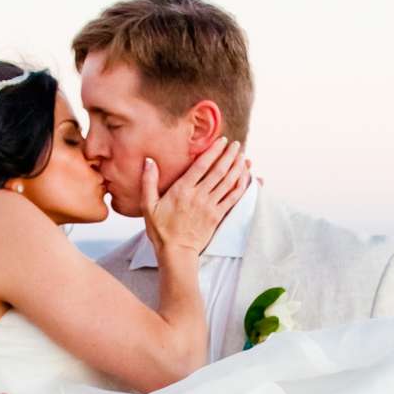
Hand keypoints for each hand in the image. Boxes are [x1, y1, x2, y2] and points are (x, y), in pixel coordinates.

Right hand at [140, 138, 250, 258]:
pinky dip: (241, 185)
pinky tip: (245, 176)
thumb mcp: (148, 205)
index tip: (221, 141)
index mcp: (182, 190)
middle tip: (236, 144)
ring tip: (243, 155)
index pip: (201, 165)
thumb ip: (148, 182)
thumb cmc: (161, 230)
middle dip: (229, 155)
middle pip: (219, 171)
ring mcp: (210, 206)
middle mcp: (199, 196)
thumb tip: (149, 161)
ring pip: (228, 182)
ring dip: (237, 167)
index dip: (213, 151)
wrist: (176, 252)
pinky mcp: (217, 216)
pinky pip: (233, 198)